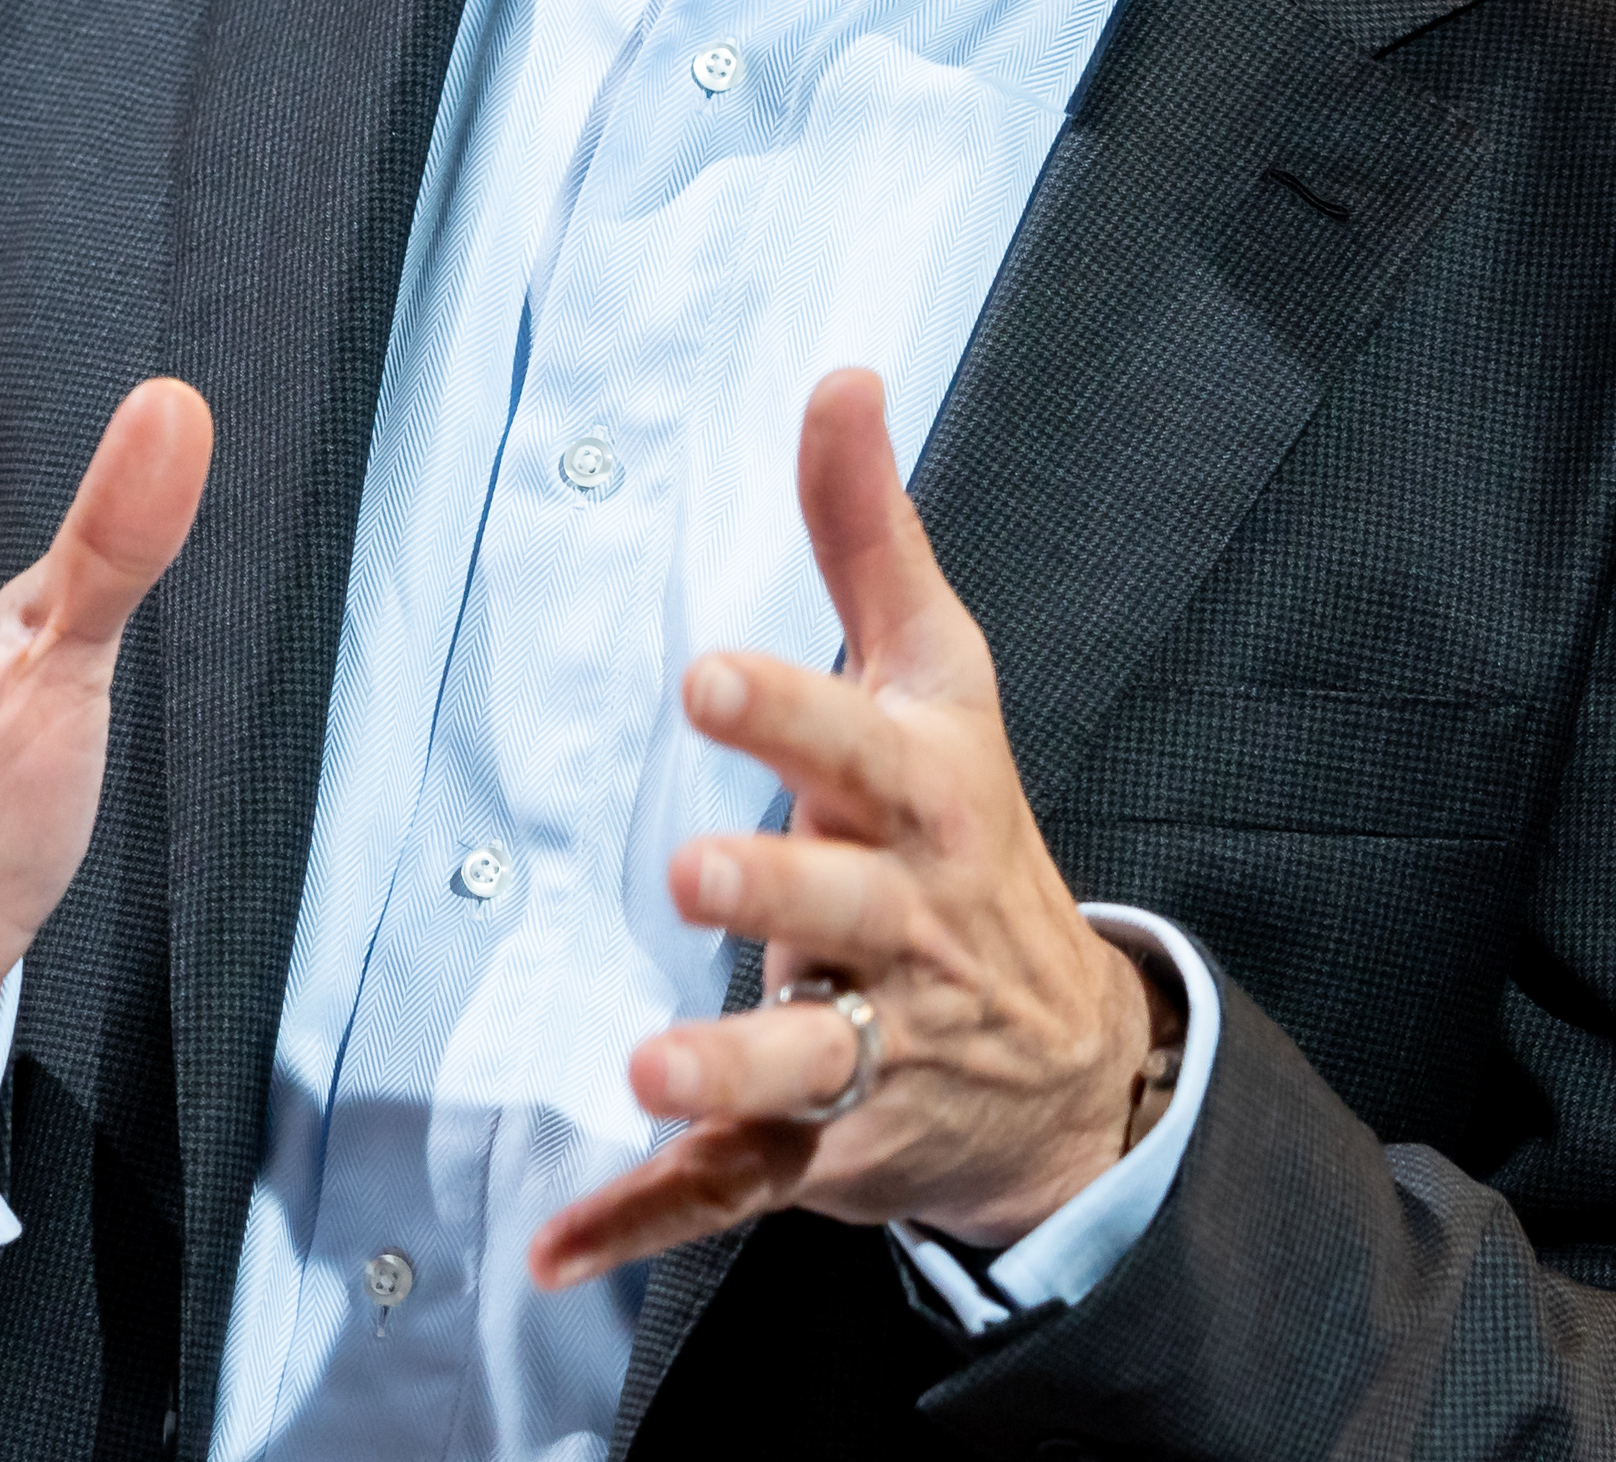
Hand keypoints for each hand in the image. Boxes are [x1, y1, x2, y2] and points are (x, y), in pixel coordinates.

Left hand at [528, 367, 1165, 1289]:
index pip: (860, 751)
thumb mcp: (940, 678)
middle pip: (839, 914)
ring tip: (647, 1070)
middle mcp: (901, 932)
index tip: (708, 674)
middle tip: (694, 872)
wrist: (1064, 1062)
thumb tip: (839, 374)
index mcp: (924, 803)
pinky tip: (551, 1242)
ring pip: (797, 1071)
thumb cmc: (967, 833)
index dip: (789, 713)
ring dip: (725, 1074)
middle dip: (773, 893)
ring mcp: (864, 1052)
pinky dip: (642, 1223)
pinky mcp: (814, 1155)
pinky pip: (726, 1194)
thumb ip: (869, 533)